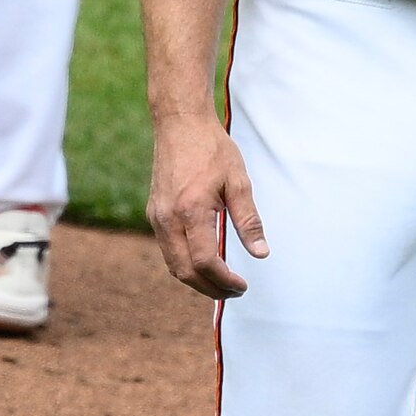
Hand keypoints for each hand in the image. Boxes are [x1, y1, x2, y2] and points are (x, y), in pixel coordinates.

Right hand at [147, 113, 267, 301]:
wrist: (180, 124)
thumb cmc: (212, 149)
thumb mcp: (238, 182)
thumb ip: (249, 220)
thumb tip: (261, 253)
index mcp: (191, 210)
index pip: (205, 261)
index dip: (225, 280)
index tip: (242, 285)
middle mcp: (168, 218)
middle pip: (184, 272)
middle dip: (210, 288)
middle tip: (234, 292)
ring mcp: (157, 217)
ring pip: (172, 265)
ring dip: (197, 280)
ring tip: (222, 283)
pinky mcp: (154, 214)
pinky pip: (168, 250)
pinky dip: (185, 265)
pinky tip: (205, 263)